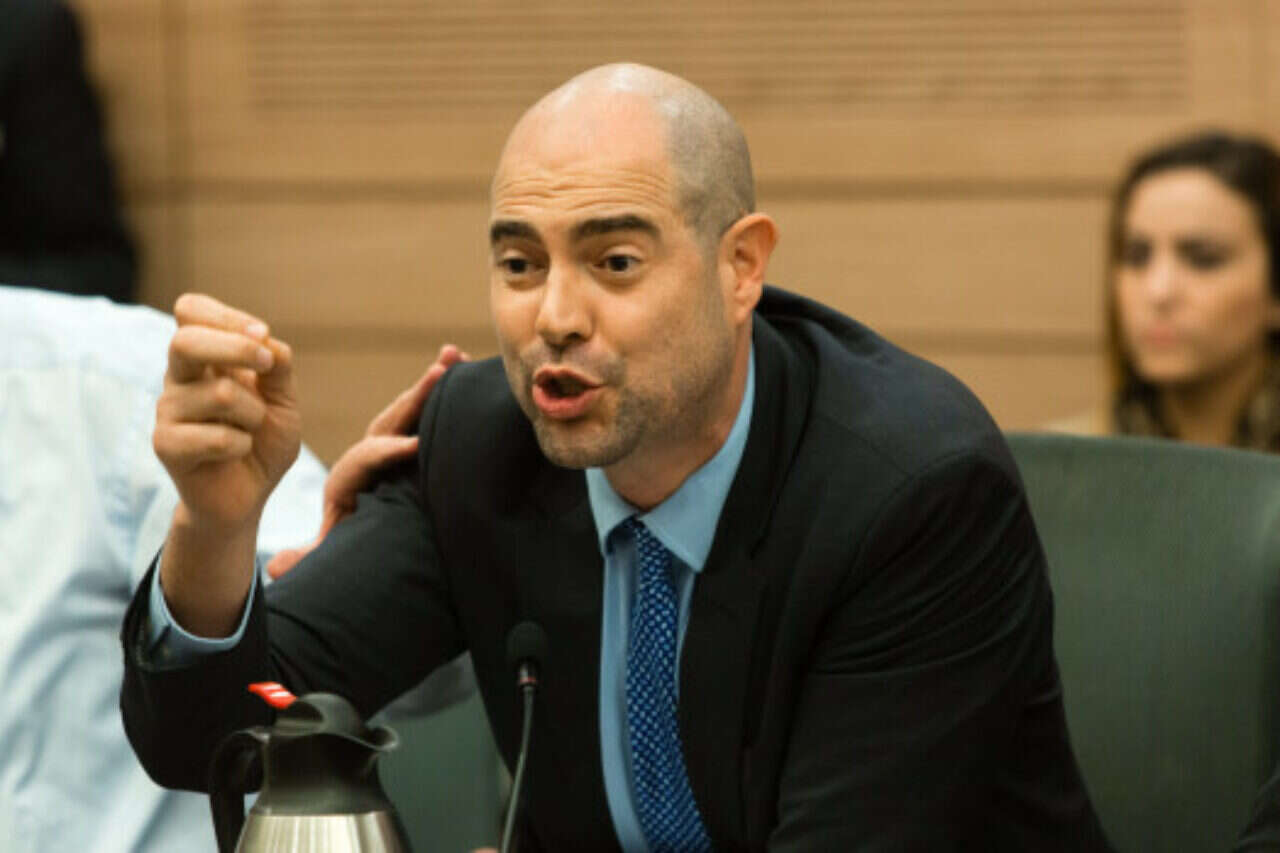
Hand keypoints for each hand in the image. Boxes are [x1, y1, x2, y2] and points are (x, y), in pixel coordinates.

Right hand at [153, 293, 299, 531]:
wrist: (249, 494)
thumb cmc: (262, 442)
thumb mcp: (283, 400)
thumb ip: (277, 367)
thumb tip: (266, 339)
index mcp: (203, 357)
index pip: (191, 310)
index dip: (225, 315)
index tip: (262, 334)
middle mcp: (179, 377)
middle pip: (185, 340)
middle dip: (236, 347)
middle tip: (267, 365)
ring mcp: (168, 410)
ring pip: (221, 394)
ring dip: (254, 415)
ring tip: (250, 431)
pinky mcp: (165, 445)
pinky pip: (216, 436)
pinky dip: (242, 445)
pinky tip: (235, 454)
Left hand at [265, 344, 469, 578]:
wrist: (357, 531)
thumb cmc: (354, 540)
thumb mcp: (334, 547)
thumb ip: (312, 554)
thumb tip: (276, 567)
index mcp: (351, 478)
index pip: (366, 458)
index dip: (387, 451)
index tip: (414, 446)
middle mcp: (370, 454)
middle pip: (390, 421)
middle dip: (415, 398)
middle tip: (440, 371)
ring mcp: (391, 444)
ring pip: (407, 410)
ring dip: (429, 384)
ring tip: (452, 355)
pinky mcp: (409, 442)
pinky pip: (423, 413)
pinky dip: (440, 390)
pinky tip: (463, 363)